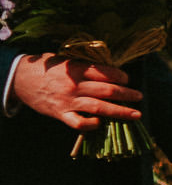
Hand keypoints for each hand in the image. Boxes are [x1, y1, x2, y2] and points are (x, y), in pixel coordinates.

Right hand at [9, 55, 143, 129]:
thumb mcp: (66, 59)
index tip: (127, 79)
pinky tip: (101, 123)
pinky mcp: (60, 114)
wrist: (20, 79)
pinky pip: (79, 123)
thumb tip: (111, 69)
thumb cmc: (48, 68)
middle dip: (127, 94)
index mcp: (76, 69)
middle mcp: (74, 85)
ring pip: (99, 107)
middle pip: (108, 91)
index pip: (106, 73)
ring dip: (120, 111)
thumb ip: (86, 65)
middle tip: (139, 96)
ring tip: (135, 114)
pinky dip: (92, 125)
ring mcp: (68, 101)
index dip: (121, 76)